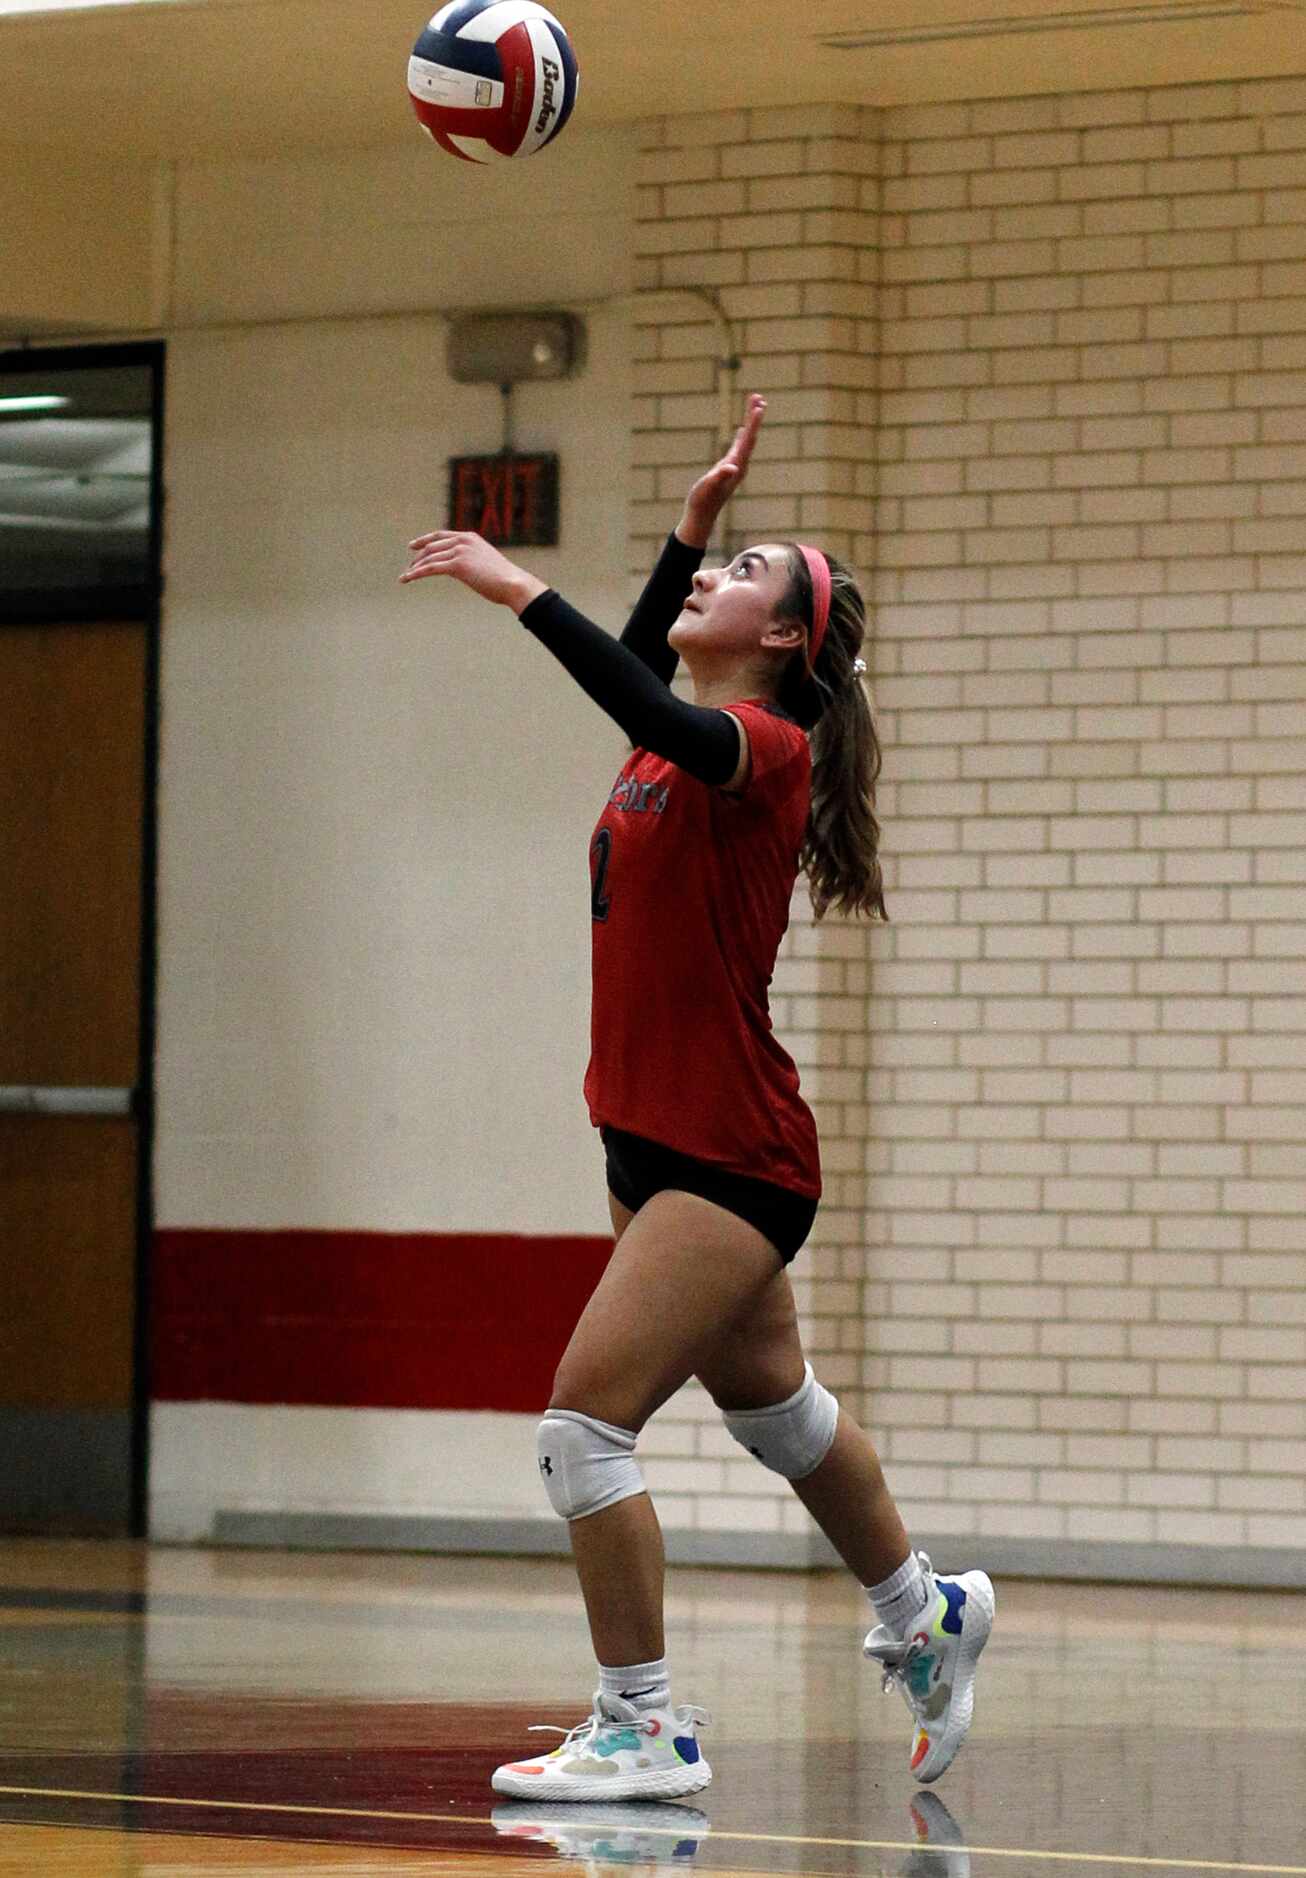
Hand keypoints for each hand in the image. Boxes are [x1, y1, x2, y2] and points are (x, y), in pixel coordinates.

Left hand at [400, 530, 547, 612]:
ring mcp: (460, 551)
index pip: (441, 535)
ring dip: (415, 568)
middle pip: (432, 547)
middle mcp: (463, 541)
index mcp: (470, 537)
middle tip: (409, 568)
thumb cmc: (504, 579)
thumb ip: (473, 561)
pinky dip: (417, 573)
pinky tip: (407, 578)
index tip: (413, 546)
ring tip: (405, 577)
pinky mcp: (457, 565)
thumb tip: (464, 569)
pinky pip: (431, 568)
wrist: (513, 583)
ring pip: (430, 558)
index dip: (424, 540)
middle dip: (418, 558)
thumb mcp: (486, 563)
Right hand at [676, 392, 766, 548]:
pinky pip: (739, 447)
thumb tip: (731, 467)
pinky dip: (742, 436)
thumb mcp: (708, 487)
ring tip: (754, 406)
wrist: (702, 516)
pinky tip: (742, 431)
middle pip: (750, 437)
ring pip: (746, 440)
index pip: (748, 440)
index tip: (758, 406)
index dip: (753, 423)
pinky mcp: (729, 469)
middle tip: (758, 397)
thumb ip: (719, 476)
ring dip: (750, 423)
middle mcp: (739, 465)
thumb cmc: (702, 501)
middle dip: (754, 417)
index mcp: (737, 467)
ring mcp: (735, 467)